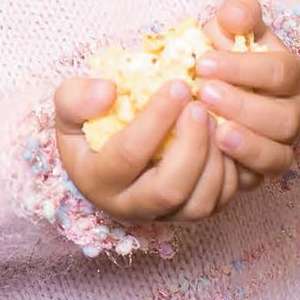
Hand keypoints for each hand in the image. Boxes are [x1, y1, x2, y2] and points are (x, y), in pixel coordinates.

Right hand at [53, 74, 240, 228]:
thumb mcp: (68, 109)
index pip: (128, 155)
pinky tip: (227, 139)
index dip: (155, 119)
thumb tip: (108, 92)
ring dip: (215, 161)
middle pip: (169, 190)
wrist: (103, 158)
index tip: (178, 84)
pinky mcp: (190, 214)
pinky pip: (221, 203)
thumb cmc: (89, 128)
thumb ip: (76, 97)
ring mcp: (164, 215)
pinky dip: (231, 172)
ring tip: (216, 120)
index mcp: (97, 180)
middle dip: (191, 146)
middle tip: (200, 108)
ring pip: (199, 204)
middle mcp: (130, 206)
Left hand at [193, 0, 299, 180]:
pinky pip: (259, 177)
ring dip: (247, 143)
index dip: (243, 68)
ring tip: (215, 131)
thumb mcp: (228, 28)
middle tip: (203, 94)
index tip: (203, 63)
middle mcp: (293, 113)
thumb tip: (235, 14)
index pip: (279, 72)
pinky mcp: (262, 171)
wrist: (205, 89)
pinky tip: (213, 156)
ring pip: (277, 153)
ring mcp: (281, 145)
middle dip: (243, 106)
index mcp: (289, 75)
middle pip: (283, 118)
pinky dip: (239, 170)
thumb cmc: (221, 56)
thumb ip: (238, 13)